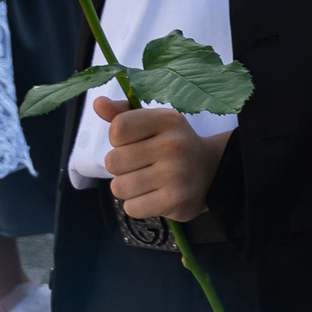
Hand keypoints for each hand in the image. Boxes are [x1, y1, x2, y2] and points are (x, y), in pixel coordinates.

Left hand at [95, 96, 228, 222]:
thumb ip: (123, 114)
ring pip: (119, 187)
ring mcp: (175, 174)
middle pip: (113, 161)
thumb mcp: (154, 123)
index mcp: (168, 120)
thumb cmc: (173, 145)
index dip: (119, 139)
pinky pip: (131, 208)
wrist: (213, 171)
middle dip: (122, 167)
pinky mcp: (175, 201)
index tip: (136, 142)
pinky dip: (138, 205)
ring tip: (148, 181)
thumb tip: (98, 103)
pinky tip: (154, 196)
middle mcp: (173, 144)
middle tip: (143, 165)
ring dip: (128, 187)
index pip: (118, 128)